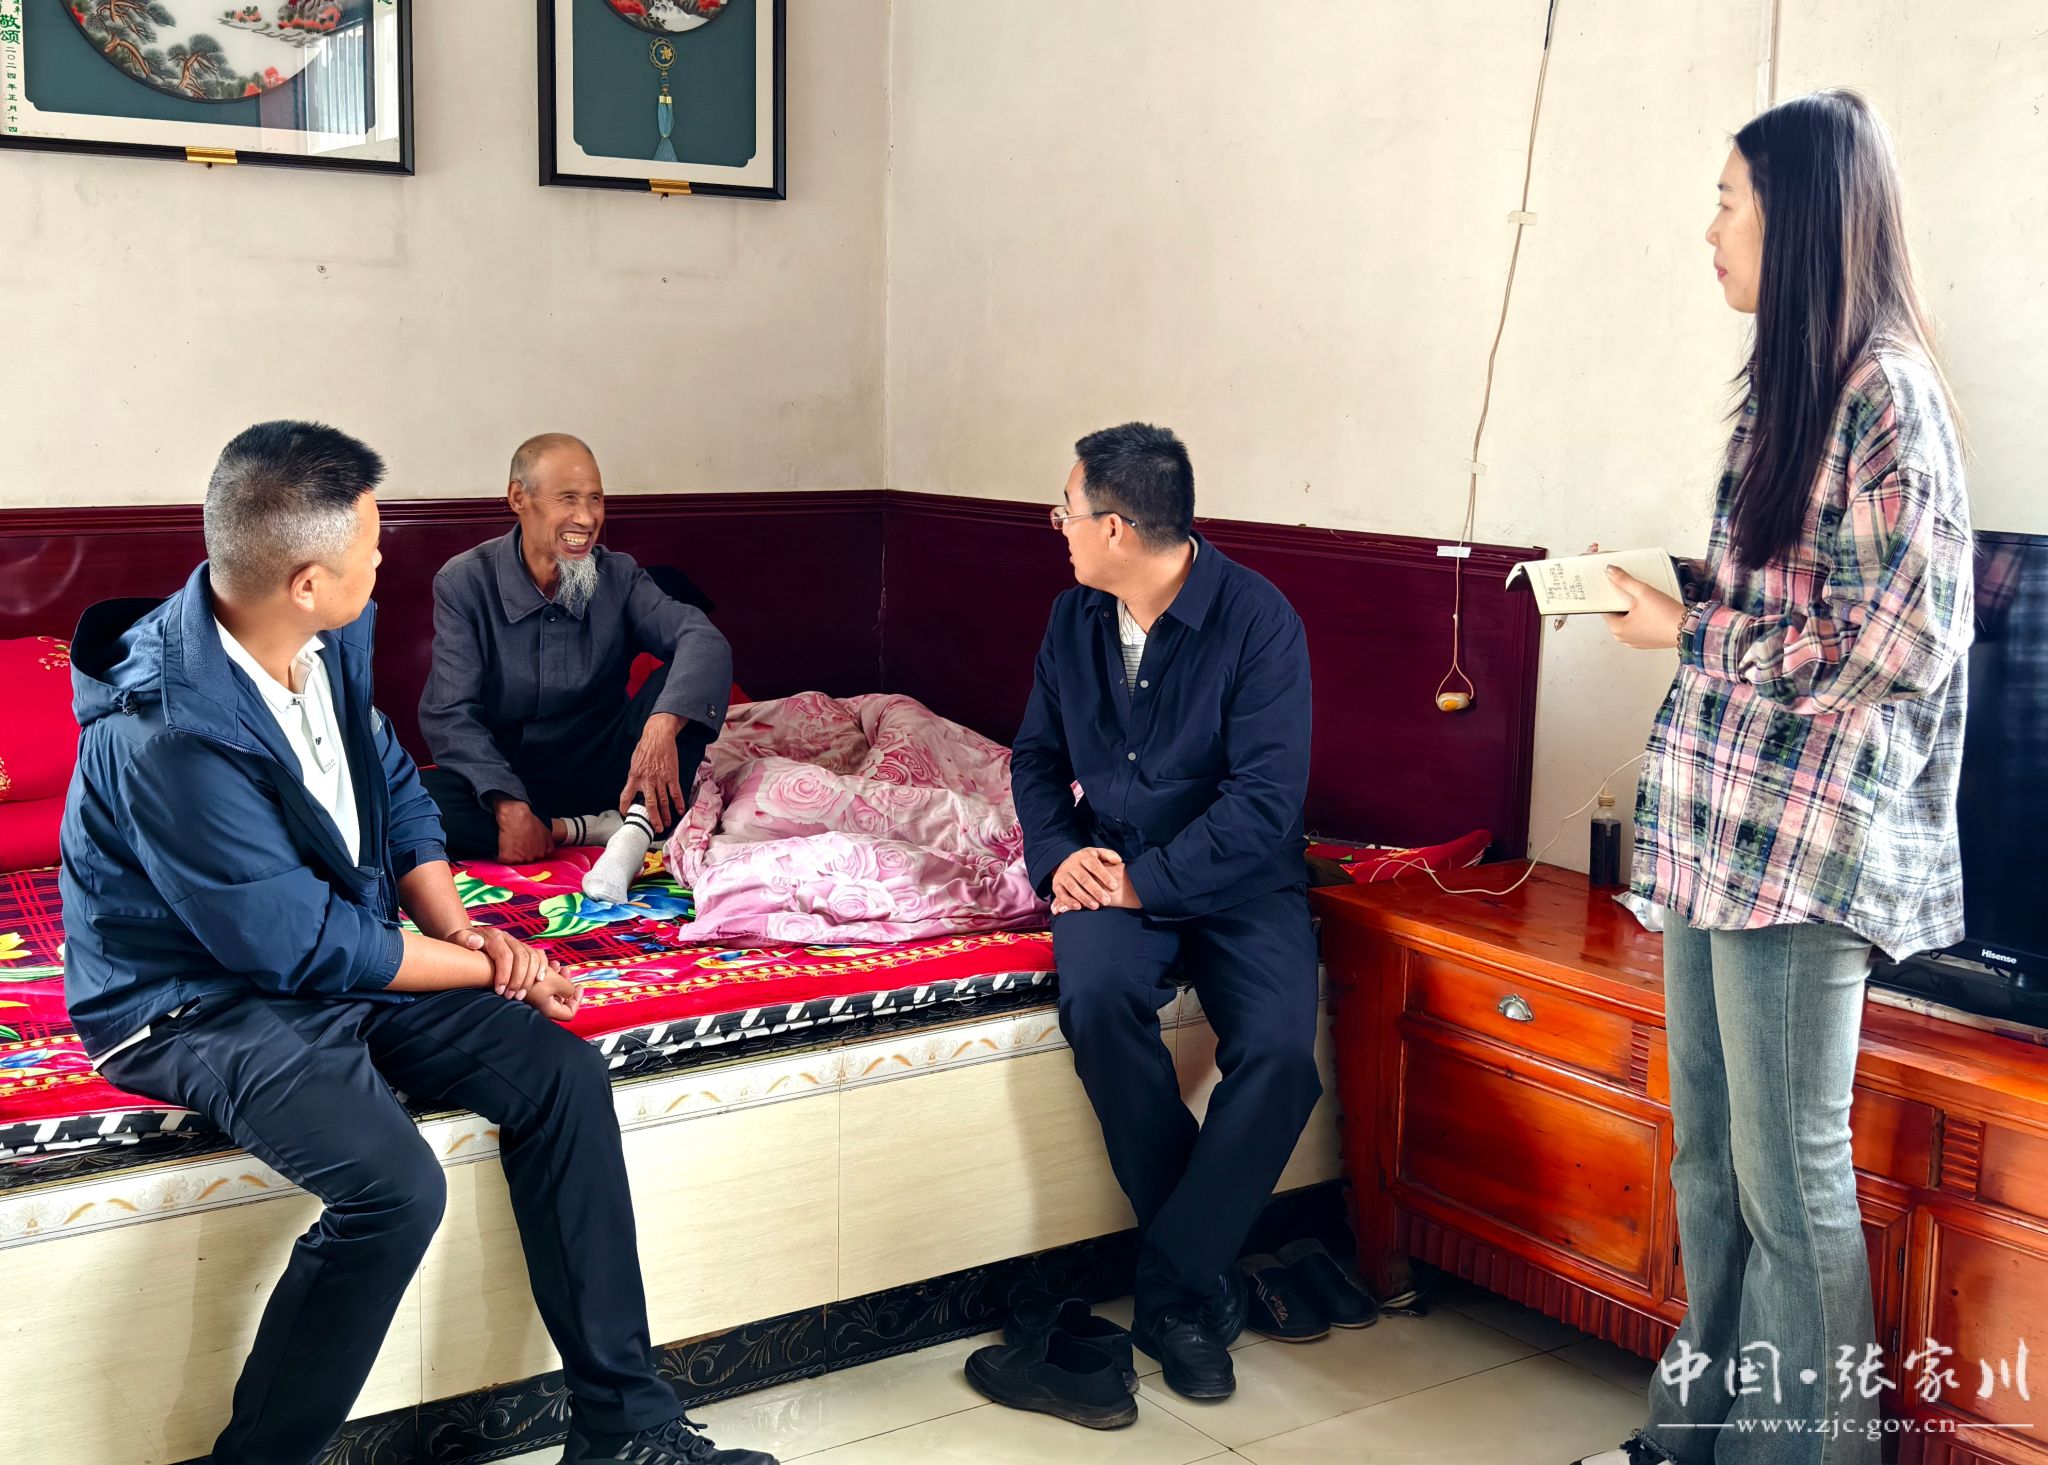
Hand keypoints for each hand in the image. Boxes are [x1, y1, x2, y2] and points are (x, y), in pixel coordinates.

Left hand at [449, 925, 548, 999]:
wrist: (467, 939)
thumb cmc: (460, 945)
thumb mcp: (456, 939)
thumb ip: (463, 938)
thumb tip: (476, 942)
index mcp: (493, 936)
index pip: (505, 955)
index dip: (505, 974)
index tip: (499, 991)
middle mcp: (507, 937)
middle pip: (522, 957)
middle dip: (518, 979)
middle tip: (511, 997)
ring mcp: (517, 942)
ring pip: (533, 956)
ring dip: (530, 977)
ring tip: (521, 995)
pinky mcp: (523, 948)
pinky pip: (539, 954)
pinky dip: (542, 966)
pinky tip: (539, 980)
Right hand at [494, 799, 553, 864]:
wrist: (515, 817)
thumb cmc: (529, 822)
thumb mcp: (545, 832)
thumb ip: (549, 844)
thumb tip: (548, 851)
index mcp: (540, 854)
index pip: (535, 858)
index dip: (529, 851)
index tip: (525, 846)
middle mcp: (531, 858)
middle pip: (525, 860)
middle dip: (521, 853)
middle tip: (517, 843)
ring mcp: (519, 859)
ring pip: (514, 861)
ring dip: (511, 855)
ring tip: (509, 843)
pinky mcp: (507, 858)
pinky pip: (502, 860)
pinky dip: (501, 854)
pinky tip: (502, 846)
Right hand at [522, 971, 581, 1022]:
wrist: (506, 975)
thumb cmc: (531, 980)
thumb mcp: (557, 982)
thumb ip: (569, 989)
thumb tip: (571, 991)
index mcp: (549, 1010)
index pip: (569, 1013)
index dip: (577, 1000)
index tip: (579, 986)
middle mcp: (542, 1006)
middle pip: (561, 998)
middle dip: (566, 983)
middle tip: (566, 971)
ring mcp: (535, 998)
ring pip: (552, 989)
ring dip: (557, 976)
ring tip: (557, 965)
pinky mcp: (529, 990)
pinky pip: (543, 984)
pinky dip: (547, 975)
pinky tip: (547, 965)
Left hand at [620, 712, 687, 829]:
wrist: (658, 736)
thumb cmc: (645, 747)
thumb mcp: (634, 762)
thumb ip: (634, 776)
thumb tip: (634, 786)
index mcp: (634, 777)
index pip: (626, 796)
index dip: (624, 807)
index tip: (626, 814)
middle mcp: (647, 781)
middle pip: (649, 804)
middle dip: (652, 818)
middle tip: (655, 828)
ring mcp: (660, 779)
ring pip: (663, 801)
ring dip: (666, 814)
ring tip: (667, 823)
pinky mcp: (672, 776)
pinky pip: (675, 792)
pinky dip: (679, 802)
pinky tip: (680, 810)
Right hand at [1052, 848, 1125, 910]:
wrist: (1067, 862)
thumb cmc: (1088, 861)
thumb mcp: (1098, 854)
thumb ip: (1109, 855)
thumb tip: (1118, 861)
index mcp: (1084, 856)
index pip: (1094, 866)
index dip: (1105, 876)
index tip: (1114, 887)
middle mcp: (1071, 864)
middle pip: (1084, 878)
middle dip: (1096, 890)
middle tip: (1107, 901)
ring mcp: (1063, 874)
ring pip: (1073, 887)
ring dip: (1084, 898)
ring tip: (1096, 906)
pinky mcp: (1056, 884)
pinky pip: (1061, 894)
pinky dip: (1069, 901)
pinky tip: (1078, 907)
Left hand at [1604, 567, 1686, 650]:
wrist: (1688, 629)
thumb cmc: (1666, 615)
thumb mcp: (1643, 592)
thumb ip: (1624, 580)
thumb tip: (1610, 571)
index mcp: (1617, 629)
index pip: (1605, 608)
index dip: (1609, 596)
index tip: (1614, 587)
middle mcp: (1623, 638)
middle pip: (1616, 614)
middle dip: (1622, 602)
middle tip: (1632, 592)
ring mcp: (1635, 641)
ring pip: (1628, 621)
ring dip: (1632, 610)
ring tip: (1643, 600)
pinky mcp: (1646, 642)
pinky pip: (1638, 627)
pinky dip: (1641, 618)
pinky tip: (1650, 610)